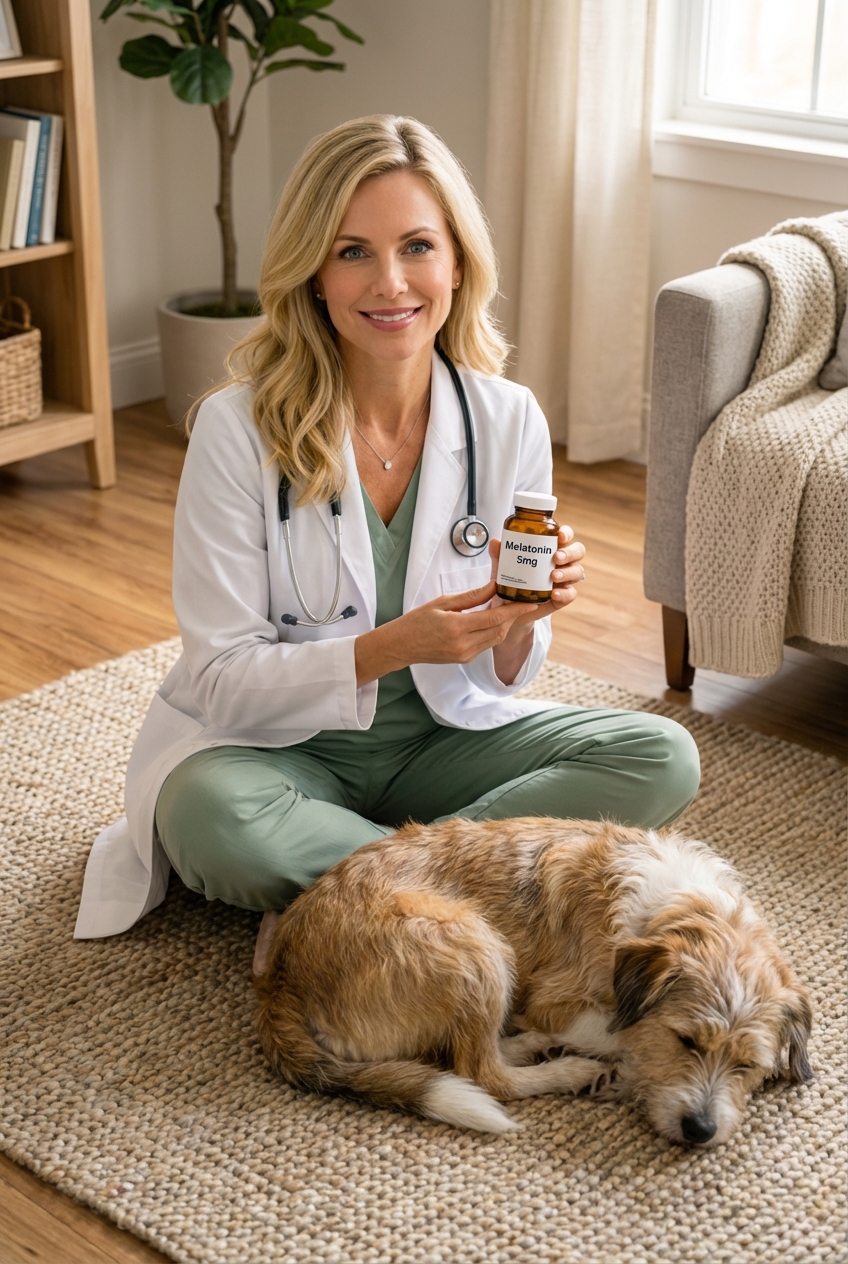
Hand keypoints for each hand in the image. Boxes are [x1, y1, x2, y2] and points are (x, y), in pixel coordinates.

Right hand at [354, 580, 536, 687]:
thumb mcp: (442, 602)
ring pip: (495, 638)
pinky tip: (494, 619)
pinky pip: (486, 644)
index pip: (495, 618)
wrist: (400, 646)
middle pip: (500, 630)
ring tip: (511, 607)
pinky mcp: (464, 660)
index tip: (529, 601)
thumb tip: (494, 587)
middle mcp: (463, 645)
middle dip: (514, 616)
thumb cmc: (417, 621)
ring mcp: (465, 655)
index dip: (515, 610)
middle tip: (522, 600)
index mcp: (456, 628)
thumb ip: (471, 597)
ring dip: (505, 624)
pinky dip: (493, 631)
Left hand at [489, 526, 585, 682]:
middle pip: (578, 551)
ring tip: (553, 576)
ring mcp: (564, 580)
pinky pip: (571, 594)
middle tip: (555, 558)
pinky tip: (554, 593)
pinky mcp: (562, 597)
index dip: (566, 533)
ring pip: (577, 572)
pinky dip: (564, 593)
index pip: (565, 536)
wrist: (509, 609)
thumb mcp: (503, 567)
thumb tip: (495, 542)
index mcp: (549, 549)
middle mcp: (561, 562)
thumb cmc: (511, 581)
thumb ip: (500, 555)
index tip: (560, 535)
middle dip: (570, 553)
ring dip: (567, 572)